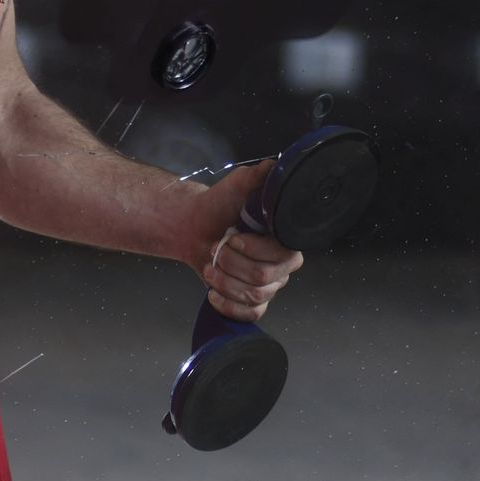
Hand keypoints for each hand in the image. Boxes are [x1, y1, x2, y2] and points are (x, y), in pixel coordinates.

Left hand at [186, 160, 303, 322]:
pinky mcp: (252, 303)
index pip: (280, 257)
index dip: (252, 250)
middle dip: (231, 264)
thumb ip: (259, 175)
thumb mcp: (238, 184)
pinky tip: (213, 292)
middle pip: (263, 279)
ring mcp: (268, 287)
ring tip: (210, 267)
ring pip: (253, 297)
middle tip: (216, 250)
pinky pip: (249, 315)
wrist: (194, 227)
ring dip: (224, 282)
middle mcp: (281, 266)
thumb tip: (275, 165)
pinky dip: (227, 305)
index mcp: (284, 240)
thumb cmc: (218, 206)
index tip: (232, 237)